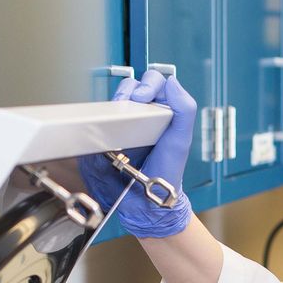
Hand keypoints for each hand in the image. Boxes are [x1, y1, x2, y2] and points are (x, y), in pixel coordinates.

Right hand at [78, 68, 196, 237]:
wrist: (145, 200)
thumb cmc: (166, 171)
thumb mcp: (180, 141)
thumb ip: (184, 110)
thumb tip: (173, 82)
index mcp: (161, 111)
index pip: (154, 83)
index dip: (149, 84)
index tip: (145, 97)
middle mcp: (141, 114)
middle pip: (131, 85)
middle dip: (130, 88)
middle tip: (133, 101)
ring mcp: (122, 124)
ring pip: (114, 98)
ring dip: (116, 100)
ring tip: (120, 111)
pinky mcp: (105, 135)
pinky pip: (99, 118)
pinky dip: (101, 117)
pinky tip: (107, 124)